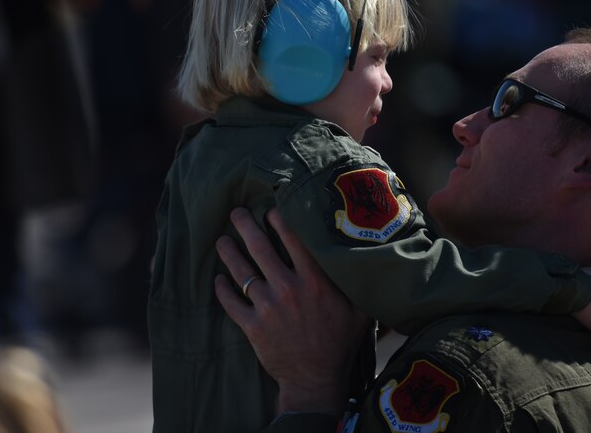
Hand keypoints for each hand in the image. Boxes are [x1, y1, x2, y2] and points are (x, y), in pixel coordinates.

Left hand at [214, 207, 369, 416]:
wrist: (316, 380)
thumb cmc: (340, 342)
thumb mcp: (360, 309)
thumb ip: (358, 282)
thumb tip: (372, 256)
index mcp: (315, 280)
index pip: (293, 238)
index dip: (279, 219)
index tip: (270, 209)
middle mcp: (289, 288)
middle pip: (260, 247)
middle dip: (246, 226)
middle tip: (237, 213)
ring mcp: (268, 307)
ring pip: (241, 271)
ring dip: (228, 253)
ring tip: (222, 240)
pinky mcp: (252, 326)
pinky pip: (231, 302)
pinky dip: (222, 289)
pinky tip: (218, 279)